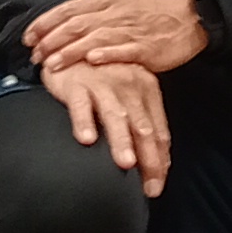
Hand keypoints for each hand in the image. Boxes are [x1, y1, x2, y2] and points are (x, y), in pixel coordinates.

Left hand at [24, 0, 210, 73]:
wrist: (192, 13)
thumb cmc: (155, 7)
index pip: (68, 9)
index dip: (46, 23)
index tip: (28, 36)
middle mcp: (115, 12)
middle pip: (76, 24)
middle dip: (51, 40)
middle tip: (34, 55)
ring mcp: (130, 30)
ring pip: (94, 38)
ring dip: (71, 51)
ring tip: (53, 63)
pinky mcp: (146, 47)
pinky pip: (124, 50)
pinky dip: (107, 54)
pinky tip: (92, 61)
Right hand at [42, 57, 171, 194]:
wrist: (71, 47)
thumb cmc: (101, 74)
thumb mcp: (127, 93)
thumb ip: (140, 122)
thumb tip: (153, 161)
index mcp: (146, 88)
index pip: (158, 131)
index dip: (160, 160)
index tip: (157, 184)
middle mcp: (129, 86)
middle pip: (142, 127)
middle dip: (148, 159)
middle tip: (149, 185)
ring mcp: (103, 84)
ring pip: (115, 116)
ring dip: (122, 140)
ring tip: (126, 162)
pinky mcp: (77, 84)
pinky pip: (81, 104)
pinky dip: (84, 121)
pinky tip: (87, 139)